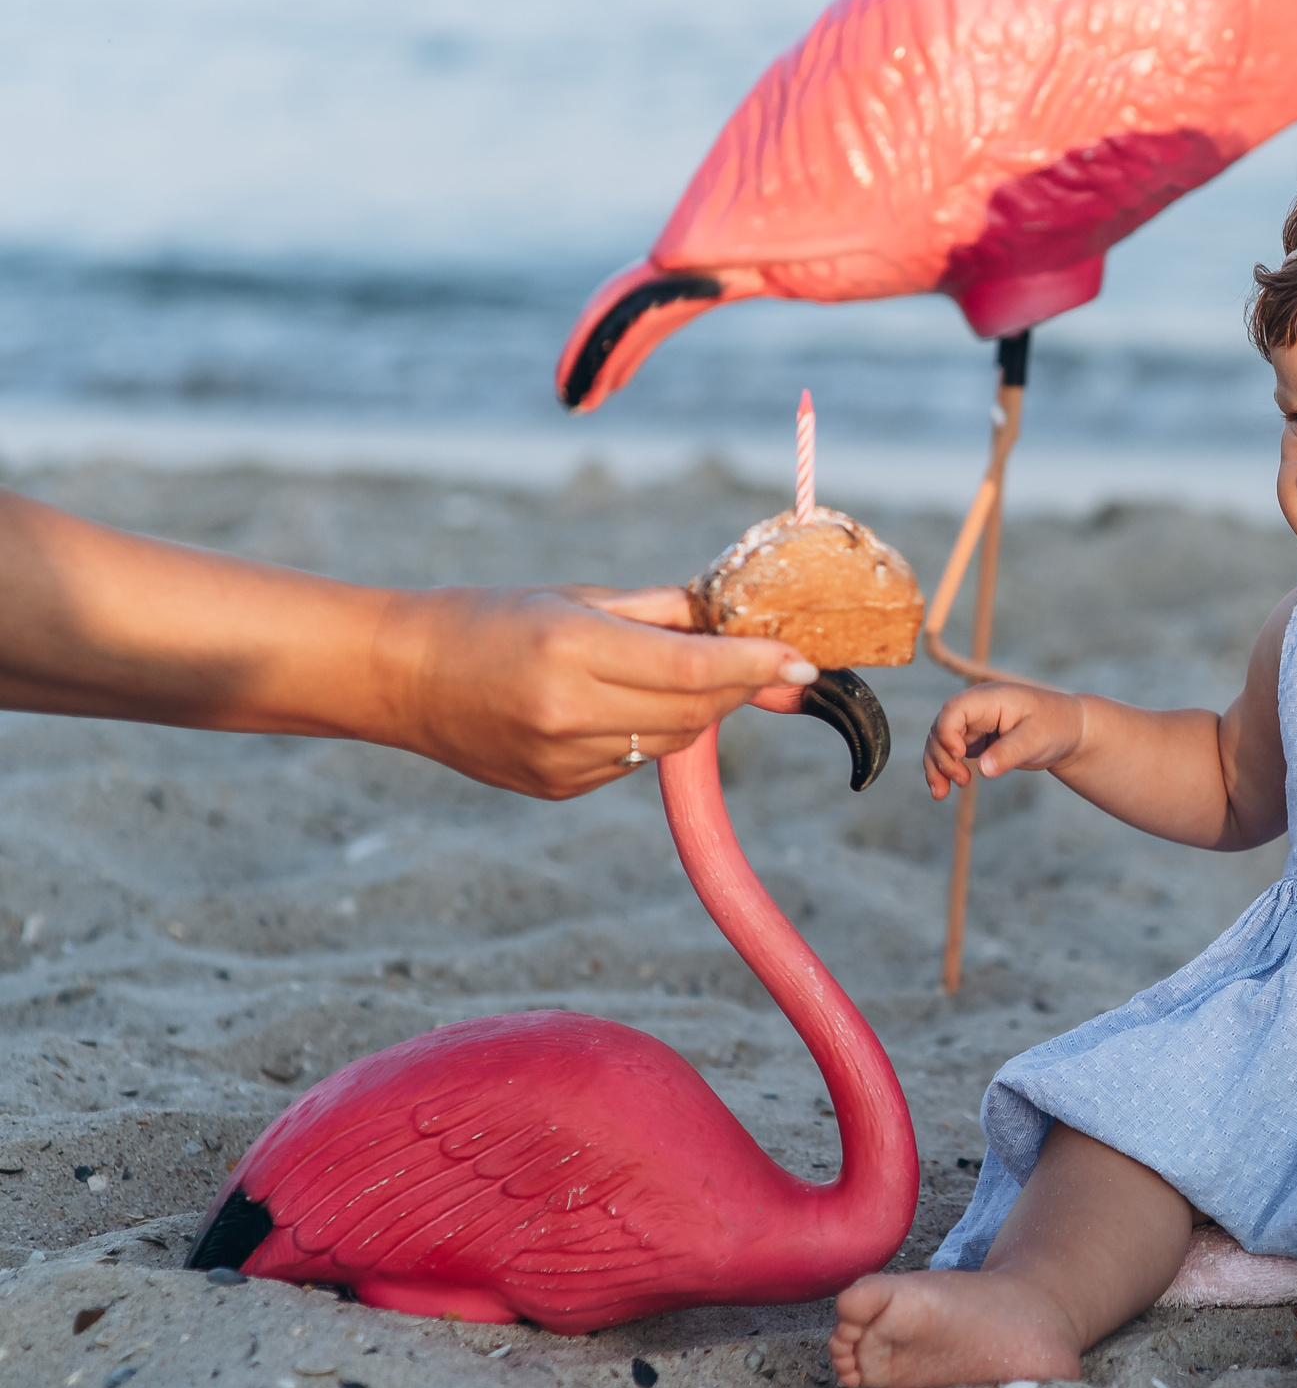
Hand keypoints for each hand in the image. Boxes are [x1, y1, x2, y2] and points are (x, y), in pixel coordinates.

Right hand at [374, 584, 815, 799]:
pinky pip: (635, 763)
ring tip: (670, 675)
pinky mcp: (559, 789)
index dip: (758, 666)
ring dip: (695, 710)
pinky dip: (648, 734)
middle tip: (756, 660)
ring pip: (671, 742)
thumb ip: (670, 617)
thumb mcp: (580, 598)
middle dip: (737, 687)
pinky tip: (616, 706)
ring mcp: (563, 760)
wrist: (402, 677)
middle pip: (696, 712)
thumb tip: (750, 631)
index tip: (803, 662)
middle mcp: (570, 712)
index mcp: (574, 650)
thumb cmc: (494, 619)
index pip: (696, 670)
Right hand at [923, 682, 1086, 799]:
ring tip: (940, 794)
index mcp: (989, 699)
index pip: (954, 710)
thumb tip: (982, 769)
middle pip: (940, 729)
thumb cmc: (1056, 726)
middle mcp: (976, 709)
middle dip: (941, 757)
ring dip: (937, 767)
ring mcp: (973, 725)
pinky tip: (942, 791)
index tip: (960, 756)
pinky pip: (951, 755)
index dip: (948, 733)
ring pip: (940, 744)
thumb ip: (1009, 753)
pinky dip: (945, 771)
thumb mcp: (1036, 739)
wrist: (1070, 731)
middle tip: (962, 781)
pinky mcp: (975, 741)